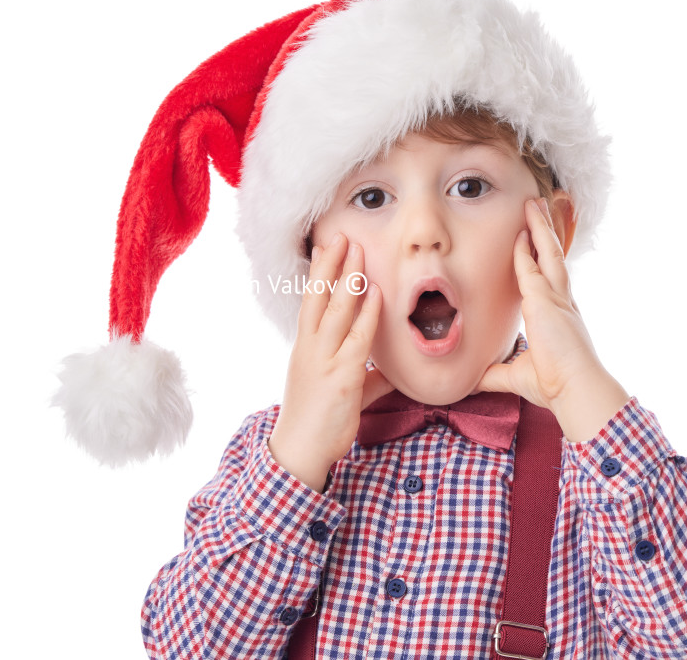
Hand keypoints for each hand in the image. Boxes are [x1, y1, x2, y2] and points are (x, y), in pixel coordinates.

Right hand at [269, 233, 393, 489]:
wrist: (299, 452)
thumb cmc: (317, 422)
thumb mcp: (341, 391)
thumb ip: (366, 378)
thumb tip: (387, 372)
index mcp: (306, 349)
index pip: (311, 302)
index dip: (319, 274)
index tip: (326, 247)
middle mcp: (310, 349)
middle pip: (318, 297)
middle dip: (330, 265)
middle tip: (341, 235)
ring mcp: (323, 361)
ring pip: (335, 311)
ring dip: (348, 279)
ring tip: (358, 251)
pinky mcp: (340, 379)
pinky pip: (357, 340)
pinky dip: (367, 315)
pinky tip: (376, 295)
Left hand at [475, 198, 628, 441]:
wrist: (576, 389)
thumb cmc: (554, 385)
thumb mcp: (516, 375)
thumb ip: (494, 374)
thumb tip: (474, 380)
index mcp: (557, 316)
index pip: (547, 278)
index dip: (539, 258)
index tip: (532, 240)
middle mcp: (561, 302)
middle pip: (552, 257)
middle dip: (544, 233)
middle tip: (537, 209)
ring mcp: (557, 299)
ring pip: (549, 253)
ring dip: (540, 227)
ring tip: (534, 204)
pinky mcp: (547, 300)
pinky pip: (536, 265)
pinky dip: (529, 245)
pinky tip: (523, 228)